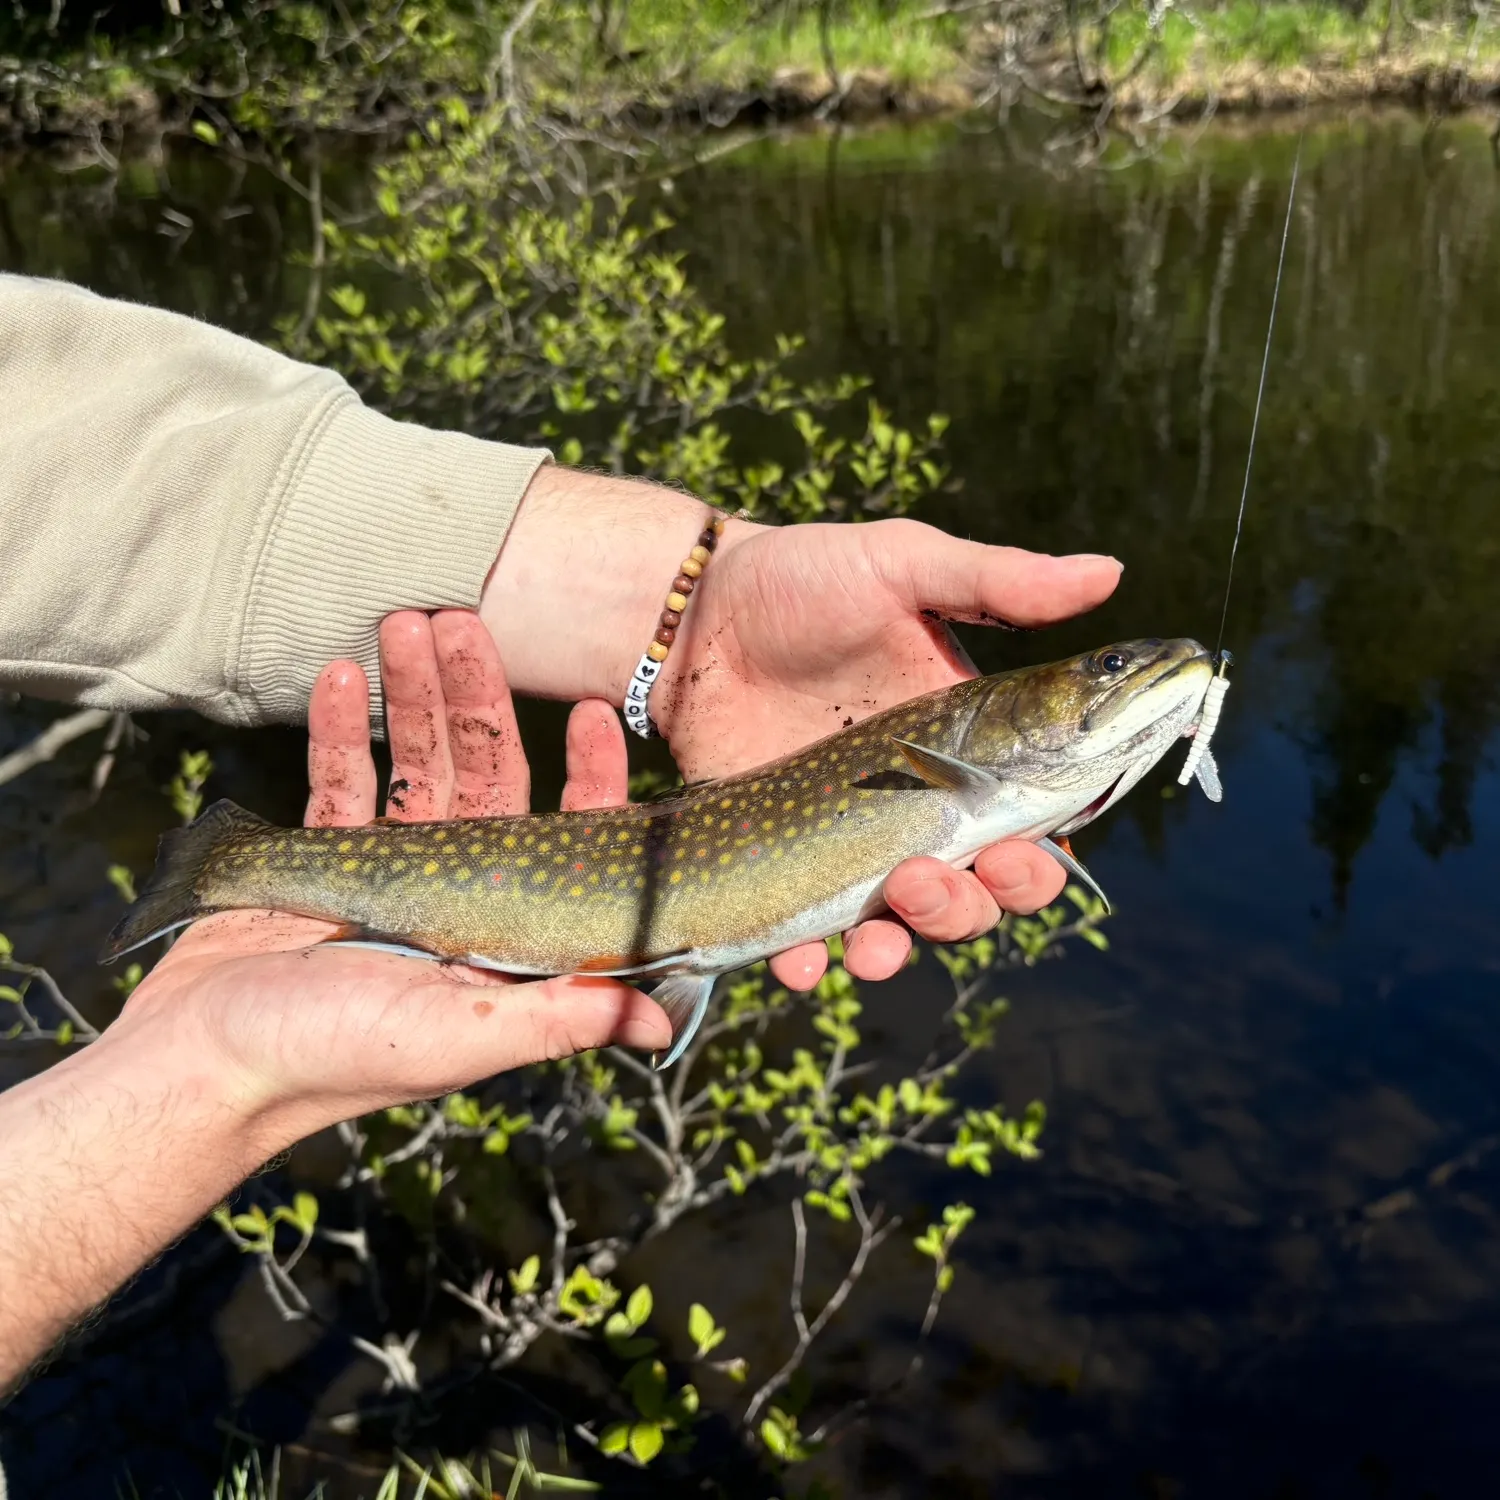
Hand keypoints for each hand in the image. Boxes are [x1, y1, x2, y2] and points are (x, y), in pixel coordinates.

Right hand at [111, 611, 668, 1146]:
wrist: (200, 1068)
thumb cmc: (332, 1058)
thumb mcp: (457, 1033)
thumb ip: (557, 1017)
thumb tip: (662, 1026)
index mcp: (498, 936)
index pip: (562, 840)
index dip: (586, 777)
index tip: (592, 710)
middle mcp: (454, 901)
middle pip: (484, 780)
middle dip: (476, 702)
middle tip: (464, 623)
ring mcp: (386, 879)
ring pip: (414, 767)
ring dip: (411, 696)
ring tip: (403, 625)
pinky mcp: (316, 866)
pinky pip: (339, 782)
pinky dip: (339, 730)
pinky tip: (340, 675)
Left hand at [653, 515, 1122, 986]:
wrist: (692, 611)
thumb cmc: (803, 576)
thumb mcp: (902, 565)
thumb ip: (998, 580)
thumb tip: (1112, 569)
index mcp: (965, 745)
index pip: (1030, 820)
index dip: (1043, 855)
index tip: (1036, 854)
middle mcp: (916, 803)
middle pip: (974, 887)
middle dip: (975, 905)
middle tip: (942, 877)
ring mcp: (847, 837)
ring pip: (900, 921)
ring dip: (905, 943)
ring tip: (880, 931)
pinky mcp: (781, 858)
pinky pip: (805, 930)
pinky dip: (811, 959)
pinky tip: (806, 963)